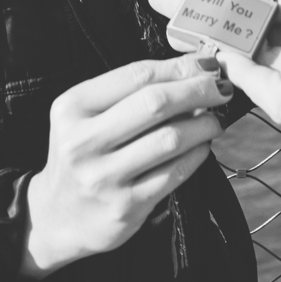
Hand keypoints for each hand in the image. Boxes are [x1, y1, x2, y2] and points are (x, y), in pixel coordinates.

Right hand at [21, 54, 229, 277]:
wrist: (58, 216)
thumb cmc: (82, 155)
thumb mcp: (88, 117)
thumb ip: (129, 95)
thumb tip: (191, 72)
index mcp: (72, 107)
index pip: (136, 76)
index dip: (179, 67)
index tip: (206, 65)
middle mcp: (83, 141)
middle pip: (154, 103)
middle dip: (198, 91)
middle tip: (221, 89)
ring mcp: (103, 177)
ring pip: (169, 139)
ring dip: (203, 125)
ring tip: (215, 121)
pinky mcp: (125, 207)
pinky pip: (174, 174)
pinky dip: (196, 156)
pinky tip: (202, 147)